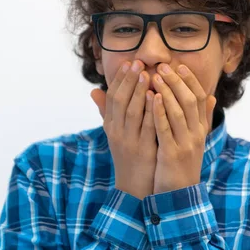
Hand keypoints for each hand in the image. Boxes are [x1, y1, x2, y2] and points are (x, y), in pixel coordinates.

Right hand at [91, 60, 156, 199]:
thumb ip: (107, 112)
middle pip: (121, 101)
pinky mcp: (143, 150)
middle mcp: (117, 132)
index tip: (128, 62)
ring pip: (133, 112)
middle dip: (129, 80)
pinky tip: (156, 98)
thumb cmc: (127, 156)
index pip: (112, 98)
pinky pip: (147, 127)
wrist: (134, 187)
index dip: (119, 79)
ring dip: (139, 92)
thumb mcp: (114, 134)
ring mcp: (130, 141)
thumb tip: (93, 91)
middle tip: (138, 62)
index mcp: (111, 127)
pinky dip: (150, 111)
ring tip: (147, 74)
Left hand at [151, 64, 216, 193]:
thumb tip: (212, 96)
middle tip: (163, 66)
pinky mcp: (172, 154)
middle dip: (176, 81)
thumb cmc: (182, 164)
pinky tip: (151, 99)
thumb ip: (202, 118)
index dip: (190, 80)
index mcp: (200, 129)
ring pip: (178, 111)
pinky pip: (165, 128)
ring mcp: (185, 144)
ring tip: (155, 76)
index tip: (179, 65)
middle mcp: (196, 134)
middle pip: (190, 100)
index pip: (199, 98)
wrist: (179, 195)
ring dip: (167, 91)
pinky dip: (159, 111)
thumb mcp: (195, 140)